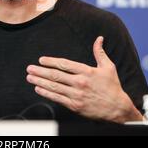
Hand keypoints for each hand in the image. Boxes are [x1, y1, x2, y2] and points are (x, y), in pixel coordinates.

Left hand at [26, 36, 142, 122]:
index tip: (41, 60)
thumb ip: (100, 52)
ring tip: (30, 78)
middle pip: (56, 75)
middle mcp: (80, 83)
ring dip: (40, 82)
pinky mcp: (75, 106)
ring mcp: (76, 95)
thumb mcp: (108, 67)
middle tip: (30, 68)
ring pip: (54, 87)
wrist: (117, 109)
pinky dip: (46, 93)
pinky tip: (38, 89)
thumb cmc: (112, 87)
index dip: (51, 62)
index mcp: (86, 72)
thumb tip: (99, 38)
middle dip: (40, 71)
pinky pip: (57, 98)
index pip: (65, 64)